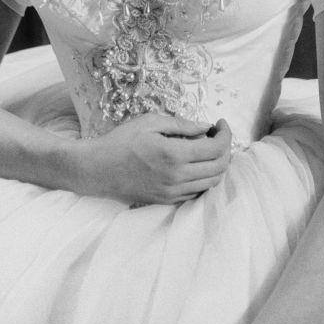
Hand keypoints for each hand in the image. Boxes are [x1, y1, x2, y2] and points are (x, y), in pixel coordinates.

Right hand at [73, 114, 231, 204]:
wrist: (97, 169)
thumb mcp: (150, 122)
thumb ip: (182, 125)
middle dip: (225, 148)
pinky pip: (197, 192)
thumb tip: (206, 127)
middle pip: (219, 168)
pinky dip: (204, 177)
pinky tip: (196, 163)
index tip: (220, 122)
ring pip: (211, 183)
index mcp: (174, 155)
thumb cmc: (121, 140)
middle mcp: (177, 178)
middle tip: (218, 134)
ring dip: (217, 164)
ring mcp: (172, 193)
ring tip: (209, 147)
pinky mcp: (166, 201)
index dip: (225, 134)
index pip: (216, 149)